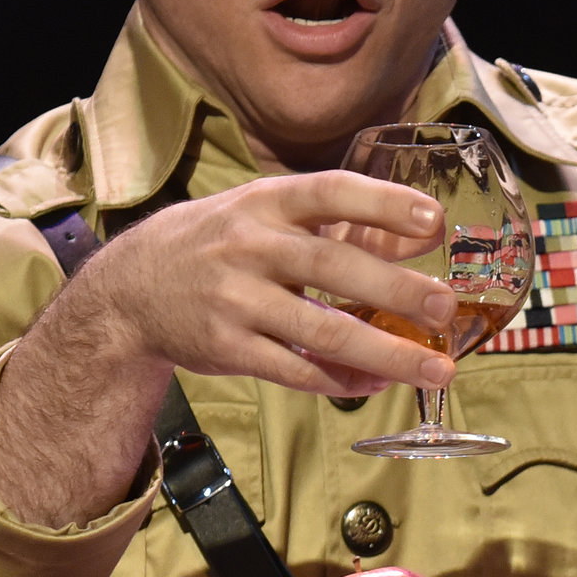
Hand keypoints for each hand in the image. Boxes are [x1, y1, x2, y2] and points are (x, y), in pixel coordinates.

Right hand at [79, 171, 458, 395]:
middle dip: (397, 289)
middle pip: (334, 267)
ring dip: (385, 353)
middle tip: (446, 308)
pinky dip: (341, 381)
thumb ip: (329, 222)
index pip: (331, 192)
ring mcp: (236, 300)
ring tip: (435, 369)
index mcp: (265, 203)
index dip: (384, 203)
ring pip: (322, 330)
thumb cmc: (215, 244)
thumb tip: (417, 236)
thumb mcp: (259, 212)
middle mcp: (250, 247)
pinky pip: (295, 370)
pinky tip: (376, 384)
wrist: (129, 291)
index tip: (433, 221)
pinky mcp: (227, 348)